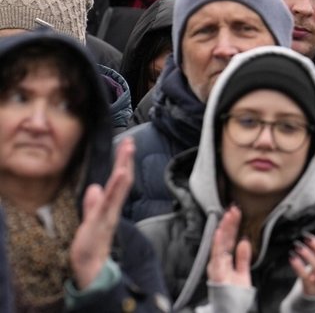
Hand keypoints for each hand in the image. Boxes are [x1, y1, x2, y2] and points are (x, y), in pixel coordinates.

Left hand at [70, 138, 134, 288]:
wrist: (90, 269)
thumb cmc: (90, 247)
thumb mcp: (89, 221)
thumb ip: (92, 204)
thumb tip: (94, 188)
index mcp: (110, 207)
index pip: (119, 181)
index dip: (123, 162)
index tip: (126, 144)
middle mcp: (113, 208)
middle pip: (123, 179)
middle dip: (126, 159)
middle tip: (130, 140)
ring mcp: (109, 213)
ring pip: (120, 186)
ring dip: (124, 166)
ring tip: (128, 148)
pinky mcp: (102, 220)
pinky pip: (110, 201)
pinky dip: (117, 186)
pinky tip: (120, 173)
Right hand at [207, 206, 251, 287]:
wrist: (230, 309)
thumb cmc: (234, 293)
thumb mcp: (242, 272)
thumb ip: (242, 257)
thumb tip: (244, 241)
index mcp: (224, 260)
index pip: (229, 239)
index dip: (232, 225)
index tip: (237, 212)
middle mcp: (217, 262)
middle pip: (223, 239)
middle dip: (228, 223)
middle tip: (234, 208)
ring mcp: (216, 266)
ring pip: (220, 244)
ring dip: (224, 229)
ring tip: (229, 215)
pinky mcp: (216, 273)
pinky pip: (216, 256)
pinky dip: (217, 243)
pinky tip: (219, 232)